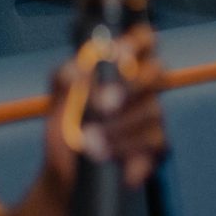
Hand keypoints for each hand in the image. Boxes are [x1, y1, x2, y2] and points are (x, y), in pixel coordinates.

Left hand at [43, 26, 166, 191]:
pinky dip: (127, 151)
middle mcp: (143, 89)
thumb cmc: (66, 131)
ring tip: (89, 143)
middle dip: (131, 86)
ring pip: (152, 110)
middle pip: (158, 71)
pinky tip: (108, 160)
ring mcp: (152, 117)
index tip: (117, 52)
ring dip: (119, 127)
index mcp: (121, 69)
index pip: (143, 41)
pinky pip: (153, 143)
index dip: (137, 41)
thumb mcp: (57, 104)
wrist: (65, 175)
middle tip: (103, 105)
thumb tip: (78, 67)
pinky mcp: (157, 146)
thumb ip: (64, 82)